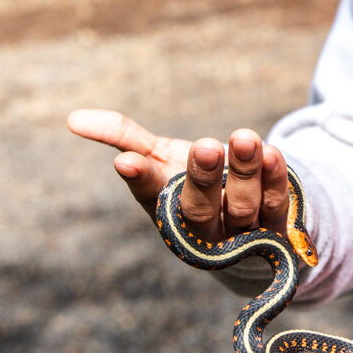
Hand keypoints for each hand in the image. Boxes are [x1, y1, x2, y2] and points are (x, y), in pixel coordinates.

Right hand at [66, 109, 288, 238]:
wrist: (252, 225)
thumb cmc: (195, 185)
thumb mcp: (160, 158)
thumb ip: (124, 137)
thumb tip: (73, 119)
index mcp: (166, 210)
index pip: (151, 195)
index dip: (140, 179)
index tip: (127, 161)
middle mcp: (202, 228)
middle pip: (199, 208)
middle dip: (201, 178)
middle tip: (205, 146)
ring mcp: (241, 234)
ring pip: (242, 206)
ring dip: (244, 173)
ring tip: (244, 138)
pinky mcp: (278, 230)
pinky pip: (277, 204)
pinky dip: (274, 179)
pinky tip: (271, 153)